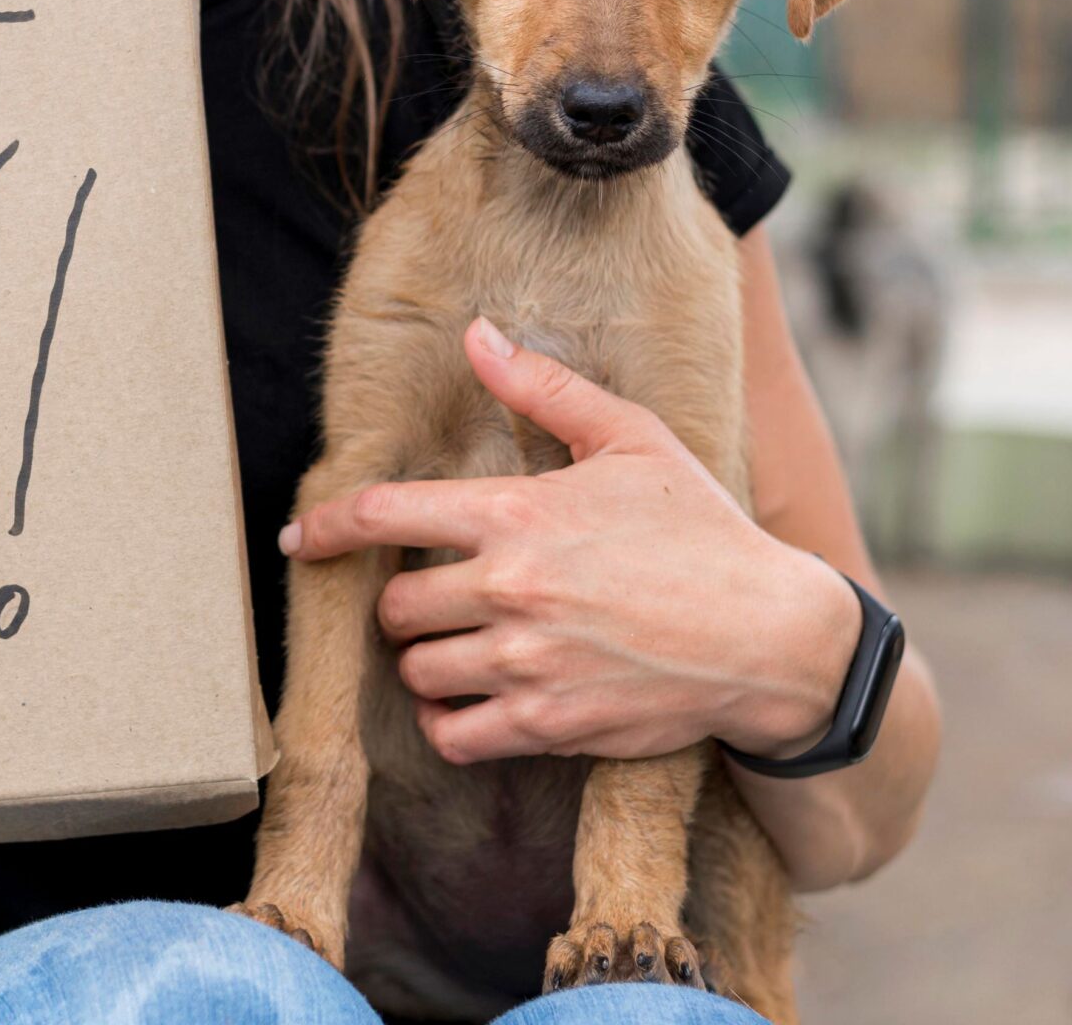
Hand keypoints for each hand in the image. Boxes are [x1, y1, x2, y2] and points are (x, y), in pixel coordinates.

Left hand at [278, 317, 858, 766]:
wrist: (769, 634)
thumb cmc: (700, 528)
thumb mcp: (631, 439)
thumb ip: (544, 389)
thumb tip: (477, 334)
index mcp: (518, 514)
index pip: (385, 515)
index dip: (328, 525)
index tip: (302, 539)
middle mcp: (511, 591)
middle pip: (394, 606)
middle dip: (402, 601)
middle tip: (436, 596)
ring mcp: (527, 662)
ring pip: (417, 672)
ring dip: (426, 661)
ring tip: (460, 646)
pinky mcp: (549, 723)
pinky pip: (454, 737)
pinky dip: (449, 725)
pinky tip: (469, 704)